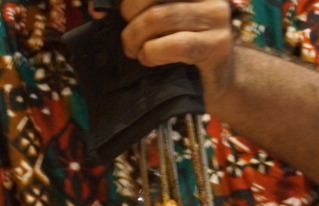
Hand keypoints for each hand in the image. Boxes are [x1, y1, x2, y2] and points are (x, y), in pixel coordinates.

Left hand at [119, 0, 233, 103]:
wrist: (219, 82)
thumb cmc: (186, 49)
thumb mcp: (165, 20)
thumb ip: (142, 9)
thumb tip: (96, 9)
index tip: (113, 12)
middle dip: (129, 12)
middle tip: (126, 36)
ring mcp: (216, 18)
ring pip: (160, 16)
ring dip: (137, 37)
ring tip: (133, 51)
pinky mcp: (218, 46)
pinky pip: (177, 44)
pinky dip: (154, 52)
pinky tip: (147, 58)